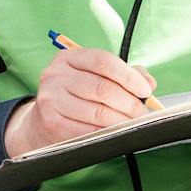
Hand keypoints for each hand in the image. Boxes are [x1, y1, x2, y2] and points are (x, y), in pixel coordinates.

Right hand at [4, 46, 156, 156]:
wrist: (43, 120)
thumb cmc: (76, 96)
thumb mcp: (96, 77)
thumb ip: (124, 75)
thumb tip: (148, 82)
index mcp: (68, 58)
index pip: (103, 61)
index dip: (129, 76)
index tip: (145, 90)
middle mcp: (56, 75)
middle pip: (103, 88)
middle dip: (129, 102)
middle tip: (140, 111)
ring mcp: (51, 99)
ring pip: (98, 112)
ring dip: (121, 120)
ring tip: (131, 123)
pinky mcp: (51, 121)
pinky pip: (88, 130)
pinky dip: (107, 132)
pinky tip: (114, 132)